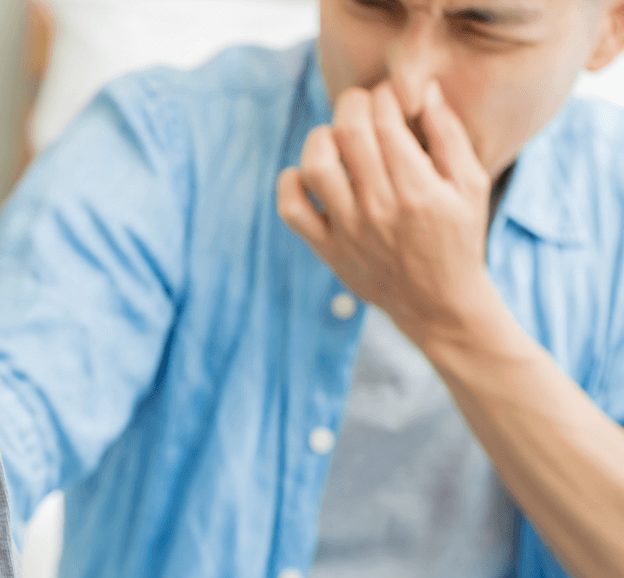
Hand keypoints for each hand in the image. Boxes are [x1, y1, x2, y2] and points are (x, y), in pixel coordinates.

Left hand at [276, 79, 497, 343]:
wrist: (437, 304)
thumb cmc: (458, 237)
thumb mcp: (471, 185)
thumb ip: (449, 134)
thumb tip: (423, 89)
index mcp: (418, 189)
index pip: (385, 120)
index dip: (383, 94)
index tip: (389, 96)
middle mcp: (379, 208)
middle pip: (348, 132)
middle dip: (353, 104)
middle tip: (362, 106)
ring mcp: (348, 230)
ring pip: (315, 166)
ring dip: (320, 138)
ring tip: (336, 137)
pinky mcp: (326, 248)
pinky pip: (291, 209)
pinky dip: (290, 183)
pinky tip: (308, 174)